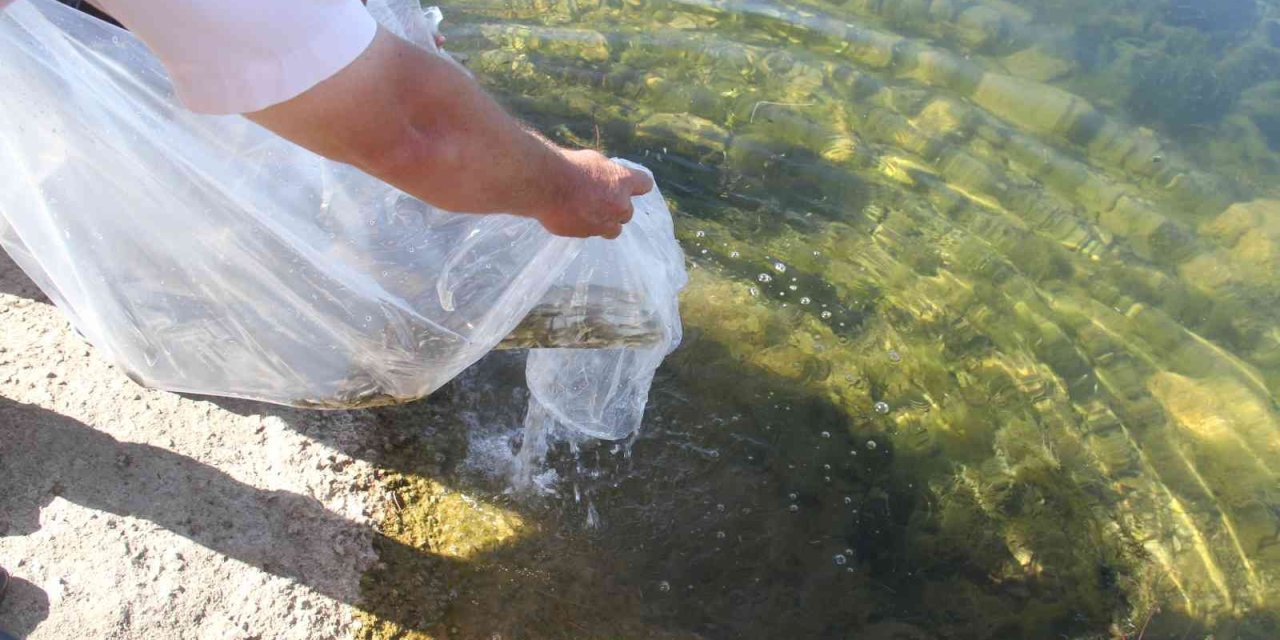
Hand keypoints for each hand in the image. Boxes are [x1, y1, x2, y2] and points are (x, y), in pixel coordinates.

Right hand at [535, 149, 654, 239]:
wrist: (545, 184)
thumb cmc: (568, 166)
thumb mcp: (593, 161)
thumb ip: (606, 174)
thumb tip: (606, 179)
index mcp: (624, 181)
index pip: (645, 184)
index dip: (637, 186)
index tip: (630, 187)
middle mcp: (620, 204)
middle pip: (628, 212)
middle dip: (616, 208)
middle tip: (598, 200)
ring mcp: (604, 222)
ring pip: (613, 229)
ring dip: (604, 223)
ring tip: (586, 213)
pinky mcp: (587, 233)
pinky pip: (591, 233)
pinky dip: (584, 226)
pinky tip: (570, 216)